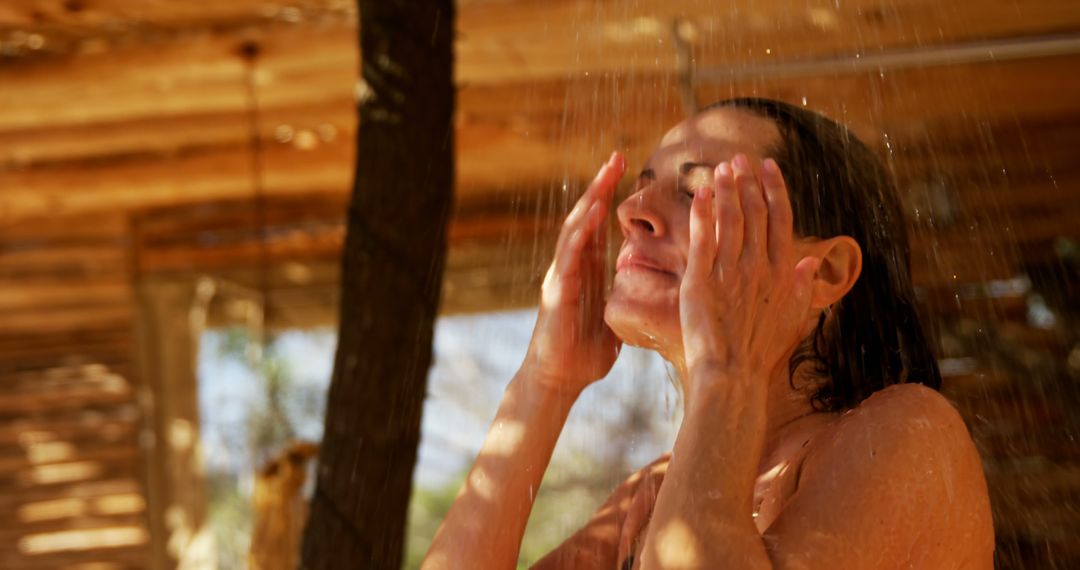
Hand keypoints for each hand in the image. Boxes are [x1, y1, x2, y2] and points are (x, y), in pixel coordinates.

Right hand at [522, 151, 625, 394]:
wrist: (557, 380)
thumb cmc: (584, 355)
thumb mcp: (614, 318)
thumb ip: (626, 298)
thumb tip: (652, 291)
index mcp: (586, 270)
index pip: (599, 225)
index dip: (612, 197)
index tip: (628, 170)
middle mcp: (571, 266)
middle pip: (586, 217)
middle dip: (601, 186)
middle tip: (619, 156)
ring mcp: (561, 276)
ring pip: (574, 229)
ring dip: (590, 200)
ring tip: (605, 175)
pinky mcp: (556, 291)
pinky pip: (569, 255)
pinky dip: (580, 232)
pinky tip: (592, 213)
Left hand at [679, 154, 820, 395]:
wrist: (731, 374)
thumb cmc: (761, 352)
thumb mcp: (793, 318)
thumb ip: (803, 286)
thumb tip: (813, 260)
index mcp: (782, 272)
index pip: (780, 219)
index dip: (774, 189)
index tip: (769, 167)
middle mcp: (758, 267)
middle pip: (754, 212)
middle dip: (747, 181)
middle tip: (739, 158)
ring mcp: (730, 272)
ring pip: (729, 219)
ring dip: (725, 190)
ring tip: (720, 168)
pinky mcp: (701, 280)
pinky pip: (702, 239)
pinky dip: (702, 213)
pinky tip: (699, 193)